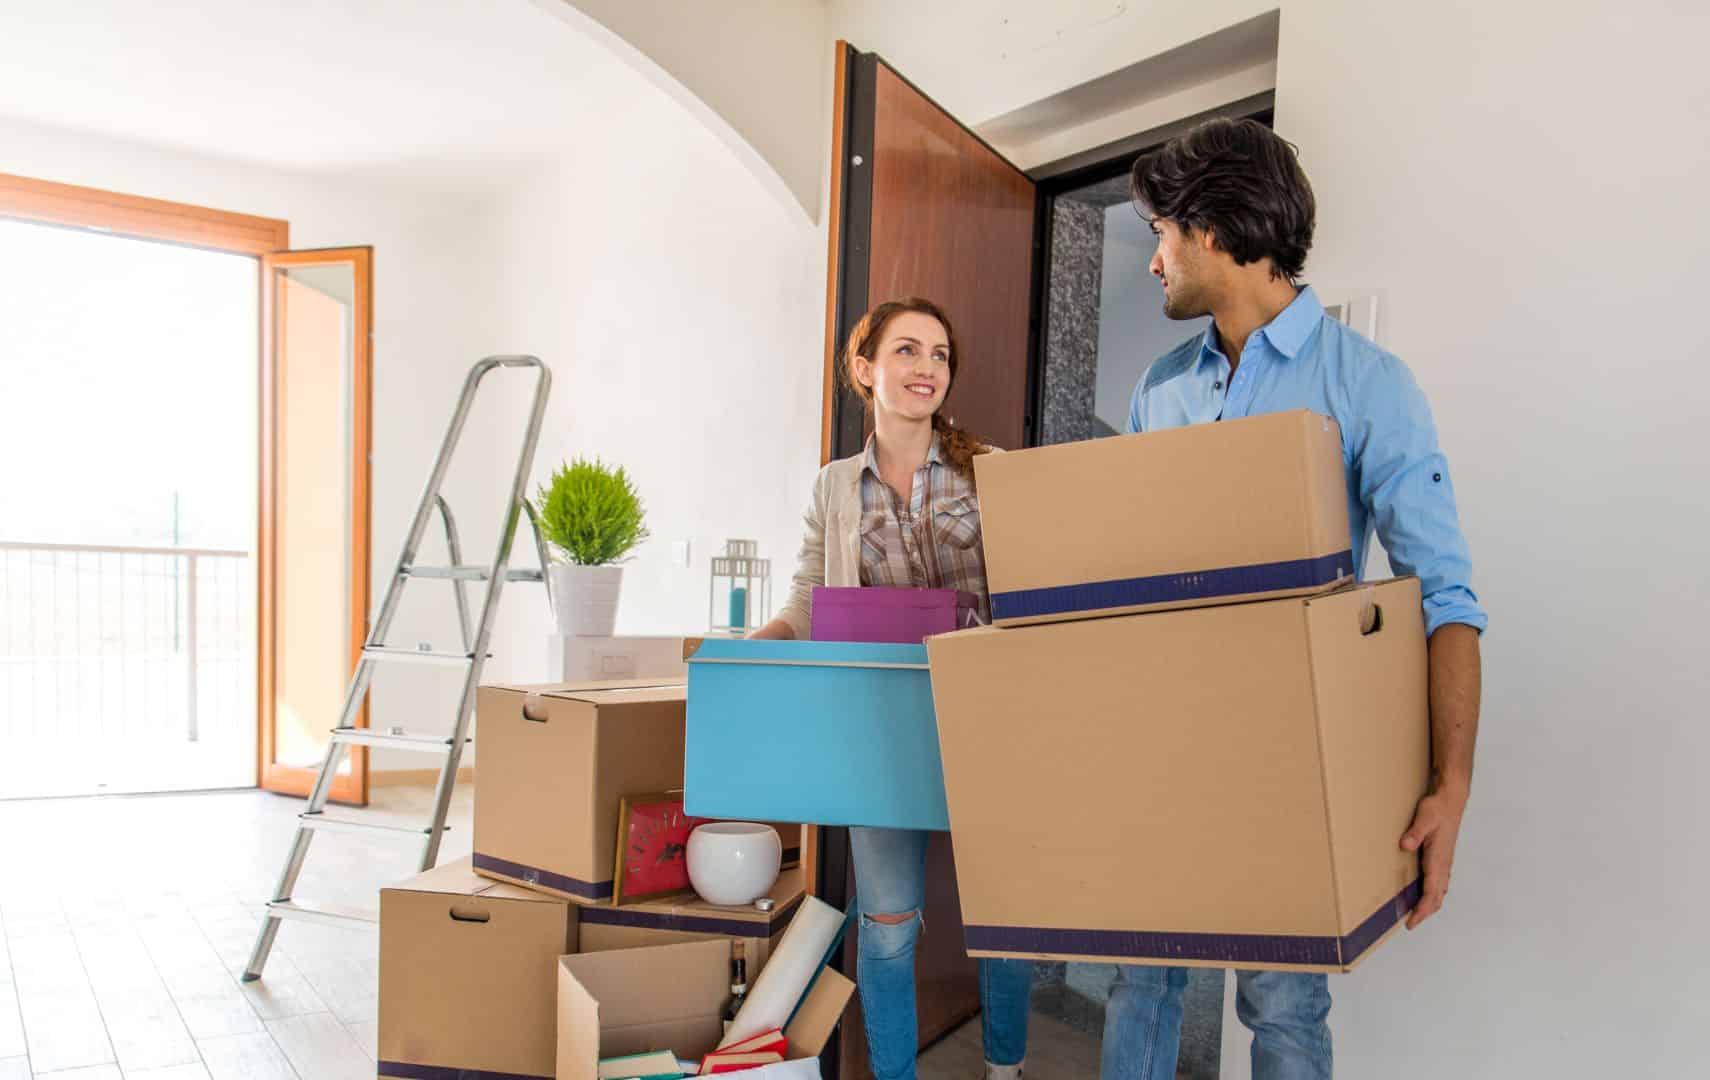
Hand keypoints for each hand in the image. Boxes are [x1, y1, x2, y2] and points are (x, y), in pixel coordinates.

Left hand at [1400, 779, 1468, 929]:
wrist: (1451, 800)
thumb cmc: (1438, 808)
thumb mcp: (1424, 818)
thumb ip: (1415, 832)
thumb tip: (1405, 845)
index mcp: (1438, 860)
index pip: (1431, 893)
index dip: (1422, 910)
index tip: (1412, 922)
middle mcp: (1443, 865)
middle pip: (1437, 897)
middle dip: (1424, 912)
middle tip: (1410, 924)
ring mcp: (1444, 862)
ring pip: (1439, 891)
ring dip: (1429, 904)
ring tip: (1415, 913)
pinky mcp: (1442, 857)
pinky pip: (1439, 882)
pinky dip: (1432, 893)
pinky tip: (1423, 892)